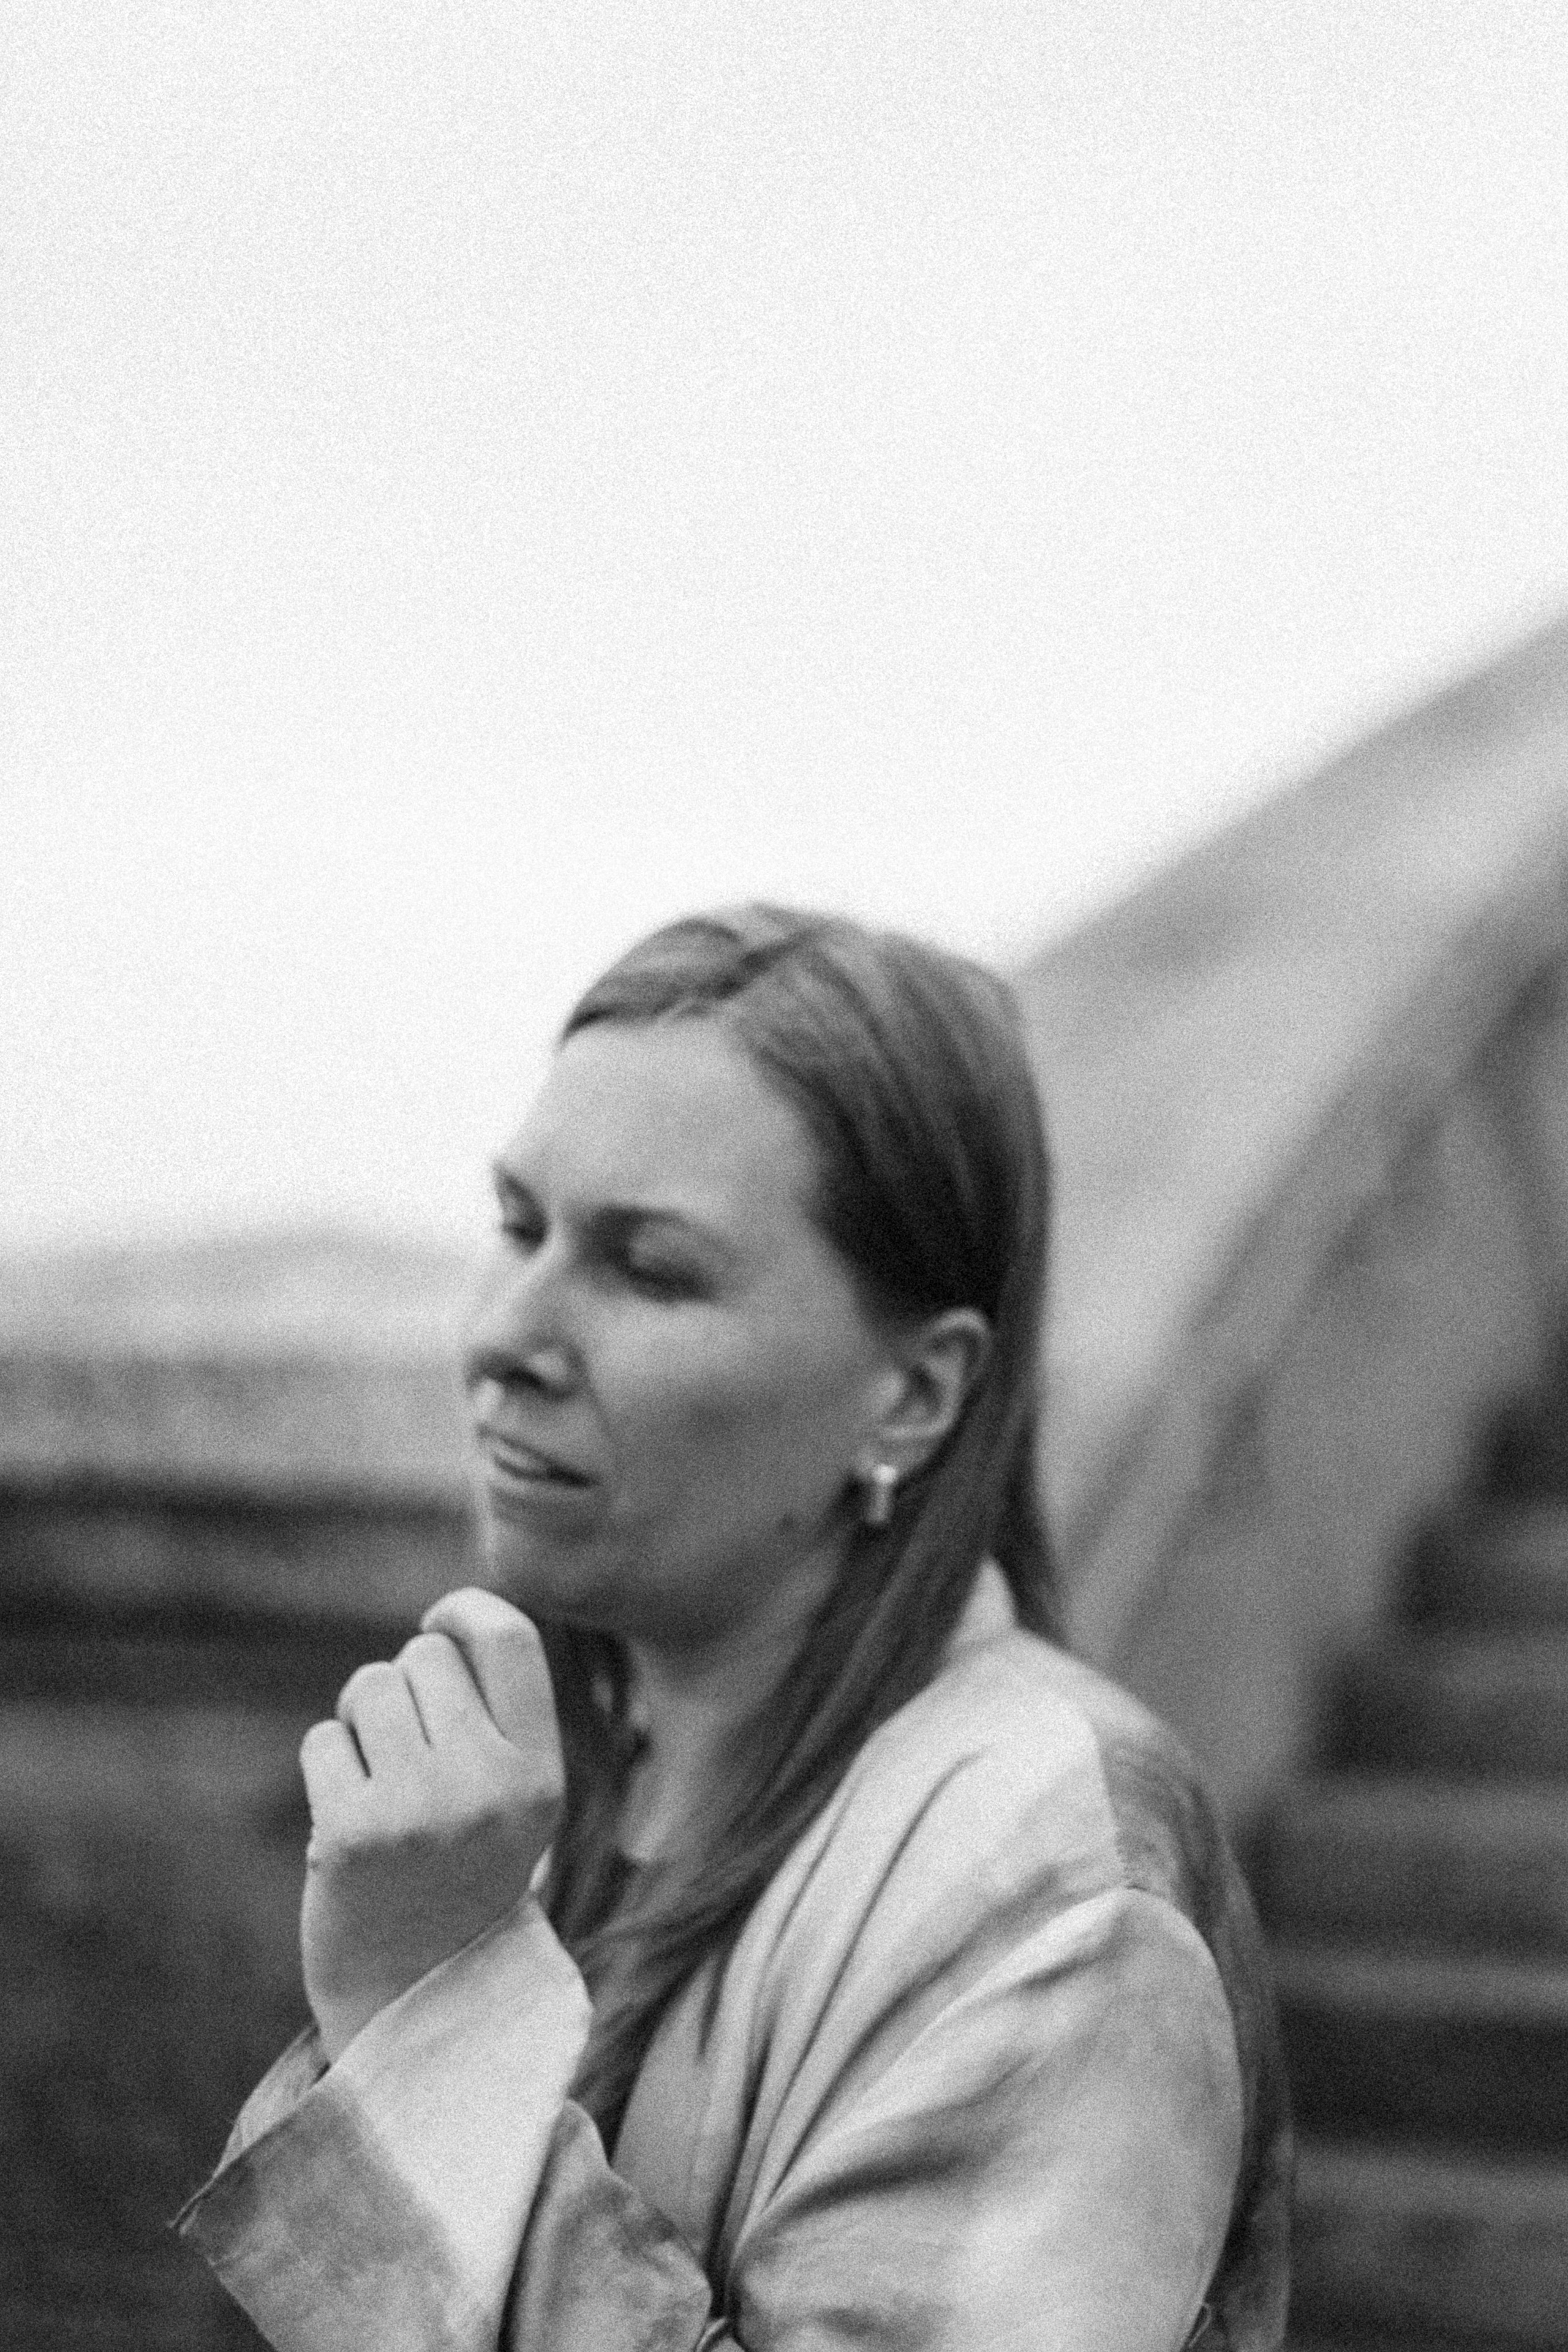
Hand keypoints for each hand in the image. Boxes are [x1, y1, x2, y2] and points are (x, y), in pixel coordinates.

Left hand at [299, 1588, 563, 2060]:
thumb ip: (494, 1713)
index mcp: (540, 1773)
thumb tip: (449, 1617)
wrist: (414, 1999)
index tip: (441, 1621)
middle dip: (406, 1685)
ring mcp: (418, 1811)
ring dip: (361, 1721)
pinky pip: (323, 1740)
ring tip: (379, 1784)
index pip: (509, 1636)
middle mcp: (487, 1787)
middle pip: (425, 1656)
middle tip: (407, 1751)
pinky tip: (346, 1823)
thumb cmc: (462, 1871)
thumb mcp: (512, 1797)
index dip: (465, 1609)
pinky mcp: (349, 1836)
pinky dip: (327, 1769)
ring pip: (369, 1687)